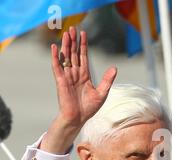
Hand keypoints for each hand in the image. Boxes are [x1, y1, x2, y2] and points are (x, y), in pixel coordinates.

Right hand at [42, 26, 116, 153]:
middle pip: (73, 54)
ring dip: (65, 45)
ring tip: (66, 33)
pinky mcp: (61, 81)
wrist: (78, 118)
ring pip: (66, 57)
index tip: (83, 33)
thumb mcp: (102, 93)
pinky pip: (57, 67)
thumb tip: (114, 68)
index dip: (83, 45)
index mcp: (84, 75)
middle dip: (73, 41)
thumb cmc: (89, 108)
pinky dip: (55, 57)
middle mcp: (75, 74)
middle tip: (72, 28)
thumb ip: (107, 80)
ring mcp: (67, 76)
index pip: (83, 56)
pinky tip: (55, 47)